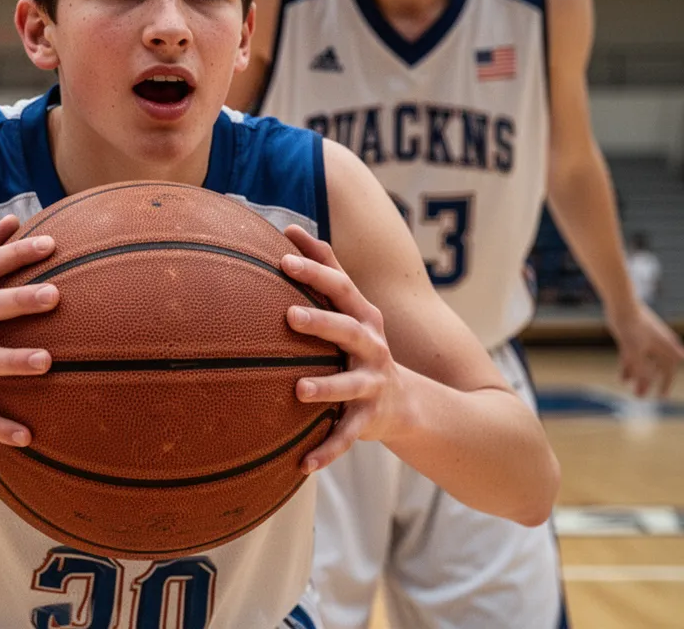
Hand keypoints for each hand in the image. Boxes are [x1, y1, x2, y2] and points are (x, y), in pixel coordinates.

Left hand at [280, 225, 406, 473]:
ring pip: (348, 385)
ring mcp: (371, 384)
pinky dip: (326, 451)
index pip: (339, 286)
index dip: (314, 269)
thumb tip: (290, 227)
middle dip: (320, 321)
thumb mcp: (351, 310)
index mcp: (362, 317)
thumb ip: (326, 271)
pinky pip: (346, 436)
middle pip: (347, 329)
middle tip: (289, 314)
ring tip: (298, 390)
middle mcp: (371, 346)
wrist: (408, 403)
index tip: (283, 255)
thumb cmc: (362, 345)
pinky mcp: (368, 419)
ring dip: (325, 387)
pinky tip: (302, 464)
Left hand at [608, 302, 683, 397]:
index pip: (668, 370)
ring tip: (631, 390)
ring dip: (638, 376)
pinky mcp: (633, 337)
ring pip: (644, 362)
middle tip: (641, 396)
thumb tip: (644, 384)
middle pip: (656, 367)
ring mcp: (646, 340)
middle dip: (649, 382)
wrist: (621, 304)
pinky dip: (630, 366)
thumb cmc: (631, 326)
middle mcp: (659, 344)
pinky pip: (634, 356)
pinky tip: (623, 378)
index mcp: (666, 346)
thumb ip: (639, 368)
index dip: (664, 384)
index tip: (660, 396)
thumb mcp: (634, 351)